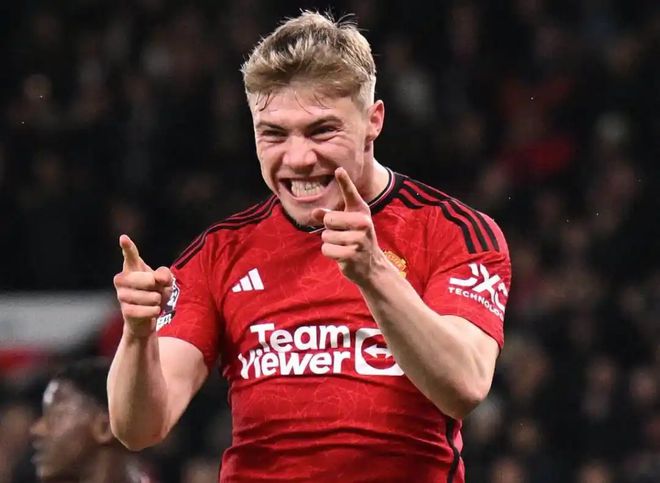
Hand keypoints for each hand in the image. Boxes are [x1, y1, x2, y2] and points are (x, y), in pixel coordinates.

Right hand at [113, 235, 172, 337]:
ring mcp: (122, 295)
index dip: (128, 247)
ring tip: (153, 301)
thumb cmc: (155, 293)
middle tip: (155, 289)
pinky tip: (152, 311)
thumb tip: (158, 278)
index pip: (130, 256)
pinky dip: (154, 311)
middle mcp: (122, 280)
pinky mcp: (125, 310)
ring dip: (157, 300)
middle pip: (147, 279)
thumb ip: (165, 275)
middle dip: (157, 287)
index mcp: (132, 268)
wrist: (148, 316)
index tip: (123, 238)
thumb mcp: (165, 281)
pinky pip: (147, 310)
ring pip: (150, 296)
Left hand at [311, 168, 386, 284]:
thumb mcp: (345, 225)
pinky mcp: (352, 254)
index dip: (344, 181)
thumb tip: (314, 212)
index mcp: (361, 212)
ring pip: (325, 236)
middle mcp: (363, 223)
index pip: (351, 194)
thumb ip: (329, 216)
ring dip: (329, 243)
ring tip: (343, 246)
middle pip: (329, 220)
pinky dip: (330, 253)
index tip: (338, 170)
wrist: (371, 265)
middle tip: (341, 235)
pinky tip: (341, 255)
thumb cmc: (355, 239)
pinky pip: (326, 249)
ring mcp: (358, 239)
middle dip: (328, 229)